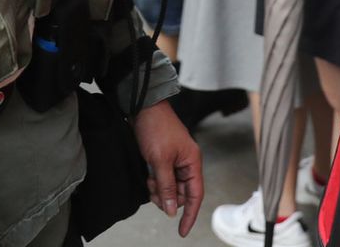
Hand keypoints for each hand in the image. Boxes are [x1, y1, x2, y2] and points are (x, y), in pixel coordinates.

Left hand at [132, 100, 202, 236]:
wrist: (144, 108)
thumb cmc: (156, 128)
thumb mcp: (160, 160)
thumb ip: (167, 186)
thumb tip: (171, 210)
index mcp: (192, 162)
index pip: (195, 195)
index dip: (190, 214)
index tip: (182, 231)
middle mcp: (186, 163)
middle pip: (181, 194)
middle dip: (167, 197)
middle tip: (154, 190)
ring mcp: (175, 162)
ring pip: (170, 188)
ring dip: (159, 190)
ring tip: (150, 180)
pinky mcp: (163, 160)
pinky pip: (162, 180)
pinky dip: (155, 183)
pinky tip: (148, 176)